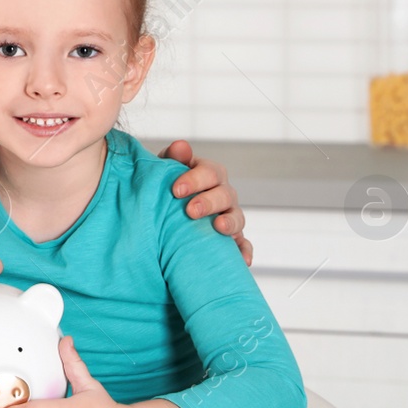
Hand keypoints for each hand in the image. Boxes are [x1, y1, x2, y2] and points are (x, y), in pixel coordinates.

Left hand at [161, 140, 251, 265]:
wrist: (162, 215)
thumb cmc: (164, 188)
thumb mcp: (165, 171)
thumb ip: (172, 158)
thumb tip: (180, 146)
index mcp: (208, 174)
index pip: (209, 171)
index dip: (195, 179)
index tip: (176, 190)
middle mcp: (222, 193)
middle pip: (225, 194)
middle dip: (209, 201)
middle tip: (190, 211)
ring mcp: (230, 216)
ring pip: (238, 217)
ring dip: (230, 222)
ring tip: (218, 227)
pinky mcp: (232, 238)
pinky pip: (244, 244)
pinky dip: (245, 251)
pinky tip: (243, 261)